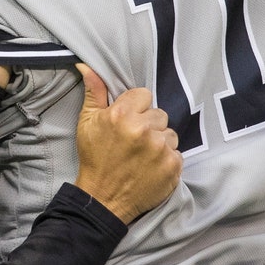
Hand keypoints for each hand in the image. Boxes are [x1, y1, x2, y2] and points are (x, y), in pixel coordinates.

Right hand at [72, 65, 181, 224]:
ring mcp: (160, 149)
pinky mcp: (173, 166)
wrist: (103, 199)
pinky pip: (177, 152)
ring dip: (160, 142)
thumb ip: (94, 93)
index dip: (136, 108)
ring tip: (143, 155)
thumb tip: (87, 66)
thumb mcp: (87, 123)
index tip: (128, 122)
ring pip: (170, 133)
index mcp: (121, 115)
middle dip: (149, 125)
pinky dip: (166, 159)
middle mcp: (143, 129)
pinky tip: (151, 167)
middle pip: (159, 114)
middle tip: (133, 141)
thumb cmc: (94, 159)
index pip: (144, 95)